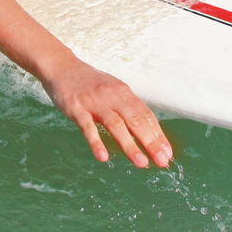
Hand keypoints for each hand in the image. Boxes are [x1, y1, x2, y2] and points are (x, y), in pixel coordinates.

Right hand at [43, 57, 172, 167]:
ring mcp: (95, 102)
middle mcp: (113, 96)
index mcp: (124, 93)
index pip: (146, 115)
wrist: (63, 67)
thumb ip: (127, 108)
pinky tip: (103, 157)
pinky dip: (96, 142)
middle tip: (162, 161)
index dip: (158, 134)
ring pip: (116, 125)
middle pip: (136, 120)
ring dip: (130, 146)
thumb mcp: (113, 91)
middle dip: (151, 142)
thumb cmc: (91, 84)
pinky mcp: (77, 109)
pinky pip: (87, 127)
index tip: (168, 153)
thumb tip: (146, 129)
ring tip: (142, 163)